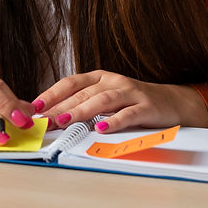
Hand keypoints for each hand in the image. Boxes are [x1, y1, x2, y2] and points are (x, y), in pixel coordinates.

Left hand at [32, 70, 207, 132]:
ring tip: (66, 121)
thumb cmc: (133, 102)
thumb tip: (53, 117)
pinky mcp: (146, 107)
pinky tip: (102, 129)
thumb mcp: (106, 99)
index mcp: (99, 78)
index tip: (35, 107)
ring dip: (81, 111)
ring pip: (102, 100)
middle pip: (82, 94)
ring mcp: (130, 92)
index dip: (51, 94)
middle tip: (44, 120)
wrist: (172, 102)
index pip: (70, 83)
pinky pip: (128, 114)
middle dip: (61, 107)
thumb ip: (83, 104)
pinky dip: (114, 121)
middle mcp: (112, 81)